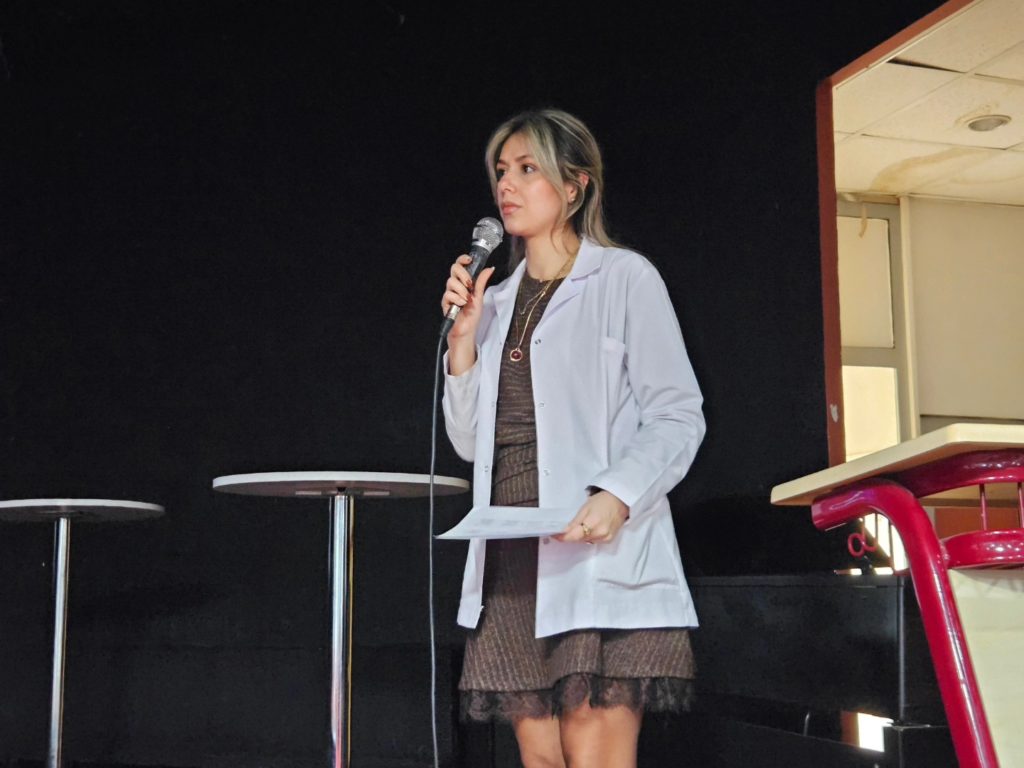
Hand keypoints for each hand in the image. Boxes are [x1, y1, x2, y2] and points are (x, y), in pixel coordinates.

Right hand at [442, 254, 494, 374]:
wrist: (466, 331)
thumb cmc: (472, 316)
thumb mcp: (480, 297)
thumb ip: (481, 282)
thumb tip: (489, 268)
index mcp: (464, 283)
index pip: (460, 265)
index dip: (463, 259)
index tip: (469, 260)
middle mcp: (456, 286)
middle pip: (453, 269)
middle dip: (463, 275)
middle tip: (470, 284)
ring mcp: (450, 294)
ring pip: (451, 282)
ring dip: (461, 290)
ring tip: (467, 300)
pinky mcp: (445, 302)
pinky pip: (448, 294)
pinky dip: (457, 299)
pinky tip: (461, 305)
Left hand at [556, 490, 629, 544]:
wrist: (620, 501)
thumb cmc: (604, 500)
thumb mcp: (585, 508)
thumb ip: (574, 522)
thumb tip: (564, 531)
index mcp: (592, 523)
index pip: (573, 536)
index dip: (562, 537)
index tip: (555, 535)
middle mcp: (600, 533)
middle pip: (579, 539)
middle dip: (571, 535)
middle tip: (565, 529)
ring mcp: (605, 538)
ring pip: (586, 541)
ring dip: (580, 536)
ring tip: (583, 524)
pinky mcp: (609, 540)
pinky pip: (594, 541)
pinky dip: (589, 536)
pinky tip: (591, 528)